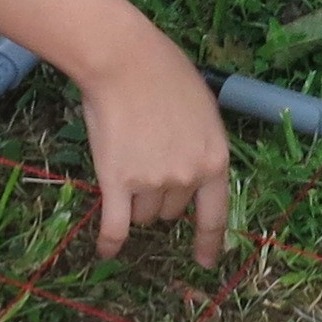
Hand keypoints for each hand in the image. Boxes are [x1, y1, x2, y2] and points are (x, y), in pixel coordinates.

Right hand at [78, 43, 230, 265]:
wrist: (125, 60)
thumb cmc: (165, 73)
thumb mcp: (203, 110)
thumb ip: (201, 146)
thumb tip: (190, 170)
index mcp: (216, 160)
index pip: (215, 213)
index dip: (210, 241)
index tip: (206, 261)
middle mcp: (187, 177)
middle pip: (171, 211)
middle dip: (160, 196)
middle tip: (145, 159)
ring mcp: (152, 182)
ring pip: (143, 214)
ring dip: (134, 201)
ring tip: (124, 160)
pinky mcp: (117, 182)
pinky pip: (114, 226)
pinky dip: (109, 242)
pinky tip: (105, 252)